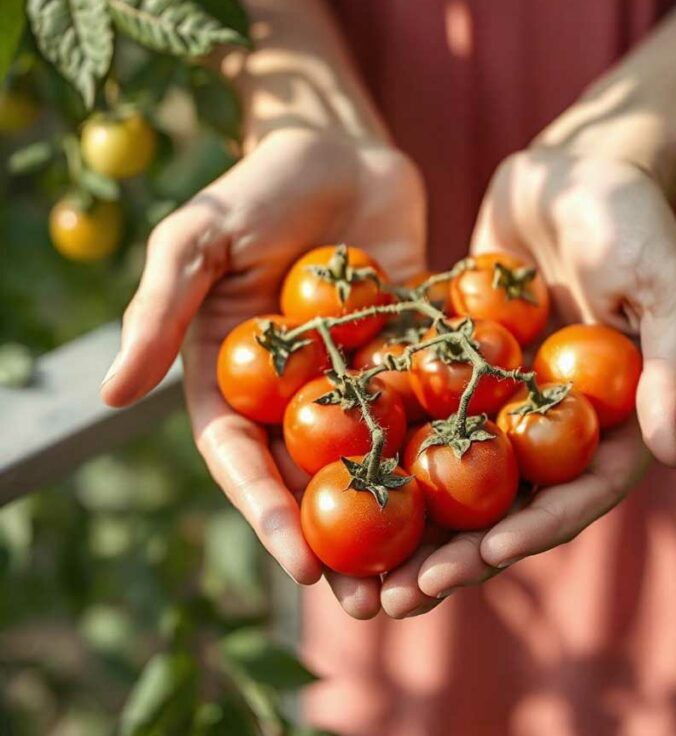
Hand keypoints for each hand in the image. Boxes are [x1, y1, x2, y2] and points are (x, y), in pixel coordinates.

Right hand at [101, 127, 425, 608]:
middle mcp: (296, 392)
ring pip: (378, 461)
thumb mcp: (197, 238)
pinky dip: (452, 452)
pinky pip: (431, 408)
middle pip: (314, 480)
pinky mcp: (412, 355)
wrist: (337, 149)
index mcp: (236, 380)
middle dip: (340, 545)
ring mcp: (358, 379)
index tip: (302, 568)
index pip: (243, 461)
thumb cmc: (255, 186)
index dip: (267, 515)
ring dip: (402, 522)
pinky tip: (485, 494)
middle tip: (374, 607)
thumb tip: (109, 394)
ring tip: (435, 578)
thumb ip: (159, 308)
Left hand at [380, 147, 675, 617]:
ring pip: (448, 476)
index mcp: (604, 423)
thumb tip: (674, 452)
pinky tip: (333, 479)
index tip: (484, 558)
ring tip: (358, 572)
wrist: (569, 172)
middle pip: (500, 507)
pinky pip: (414, 414)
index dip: (533, 533)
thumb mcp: (665, 282)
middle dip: (454, 556)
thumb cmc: (630, 218)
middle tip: (398, 599)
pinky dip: (380, 449)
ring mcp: (495, 401)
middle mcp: (546, 425)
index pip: (572, 496)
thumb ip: (673, 363)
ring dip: (407, 525)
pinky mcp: (452, 368)